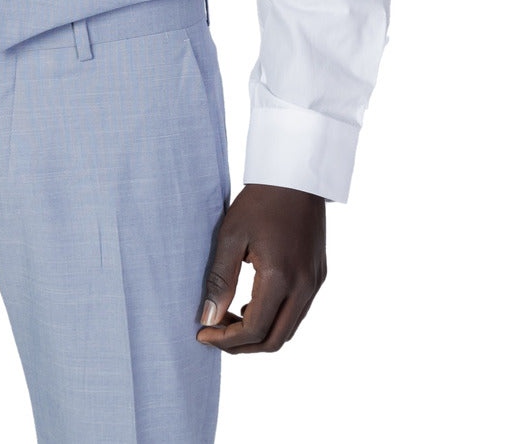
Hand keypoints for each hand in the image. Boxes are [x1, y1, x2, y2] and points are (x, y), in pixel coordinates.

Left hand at [196, 183, 326, 352]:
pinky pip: (298, 312)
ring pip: (289, 329)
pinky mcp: (318, 276)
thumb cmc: (259, 201)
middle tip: (215, 334)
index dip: (226, 339)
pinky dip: (275, 318)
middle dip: (242, 345)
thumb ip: (220, 279)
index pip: (254, 329)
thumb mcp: (231, 236)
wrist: (295, 176)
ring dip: (260, 333)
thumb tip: (208, 317)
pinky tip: (252, 304)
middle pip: (275, 340)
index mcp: (280, 277)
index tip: (202, 333)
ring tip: (229, 318)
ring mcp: (315, 282)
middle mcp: (304, 286)